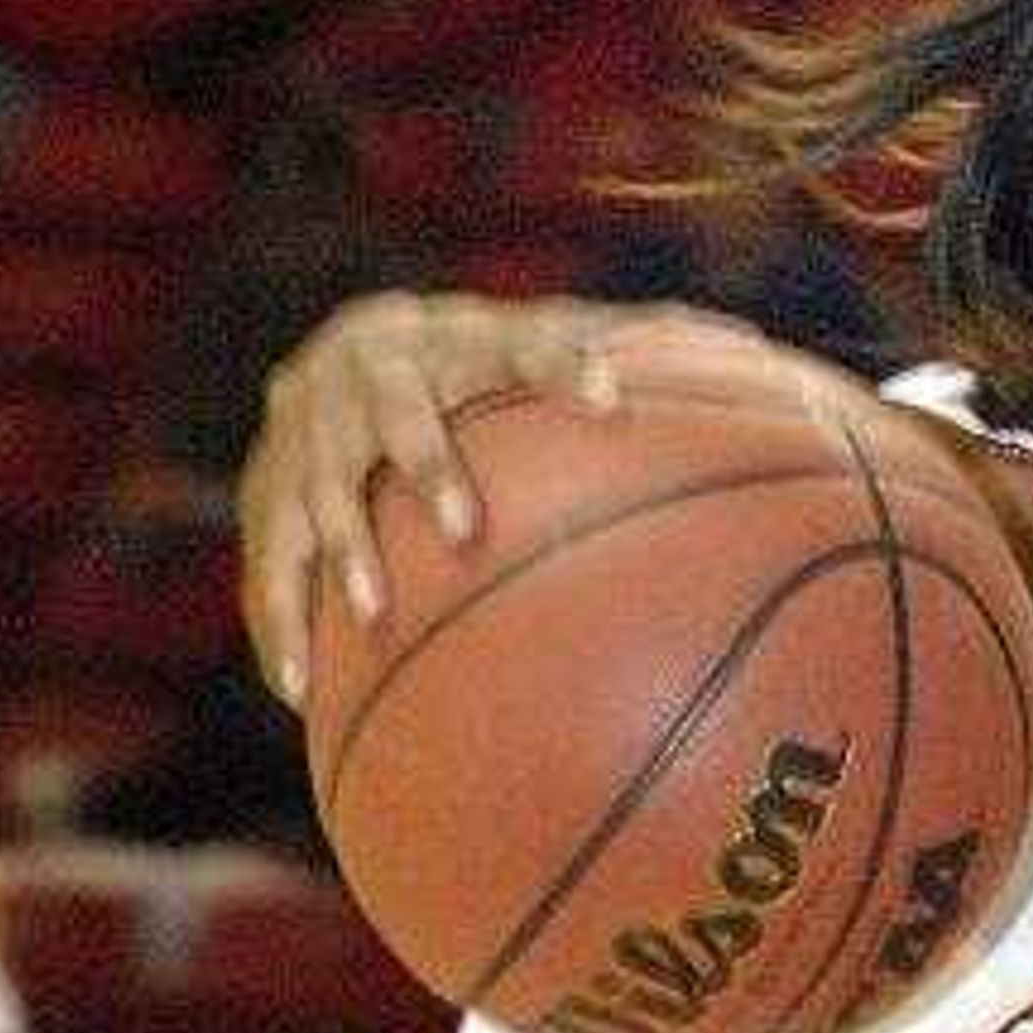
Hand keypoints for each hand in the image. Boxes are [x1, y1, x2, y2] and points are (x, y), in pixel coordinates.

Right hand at [237, 293, 846, 702]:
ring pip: (321, 487)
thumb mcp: (541, 350)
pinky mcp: (268, 494)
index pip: (519, 341)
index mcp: (458, 340)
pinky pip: (268, 560)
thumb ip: (633, 355)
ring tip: (372, 610)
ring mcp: (312, 434)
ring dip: (345, 548)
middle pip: (399, 414)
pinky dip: (279, 622)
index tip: (610, 400)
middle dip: (426, 465)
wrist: (331, 355)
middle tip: (462, 527)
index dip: (562, 365)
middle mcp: (376, 375)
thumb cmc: (475, 372)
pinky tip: (298, 692)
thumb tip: (764, 350)